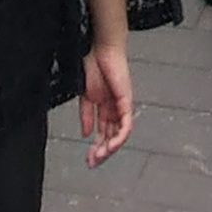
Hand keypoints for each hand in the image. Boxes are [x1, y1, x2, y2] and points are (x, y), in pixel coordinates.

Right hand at [78, 43, 133, 164]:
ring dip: (109, 147)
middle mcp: (114, 109)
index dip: (96, 147)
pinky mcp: (126, 101)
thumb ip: (86, 115)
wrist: (100, 48)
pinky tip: (110, 144)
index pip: (103, 133)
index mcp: (104, 108)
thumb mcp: (85, 95)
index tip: (88, 159)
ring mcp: (122, 106)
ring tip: (99, 155)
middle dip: (102, 152)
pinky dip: (119, 136)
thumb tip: (86, 134)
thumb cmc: (93, 65)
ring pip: (120, 134)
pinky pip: (126, 124)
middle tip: (93, 163)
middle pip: (112, 137)